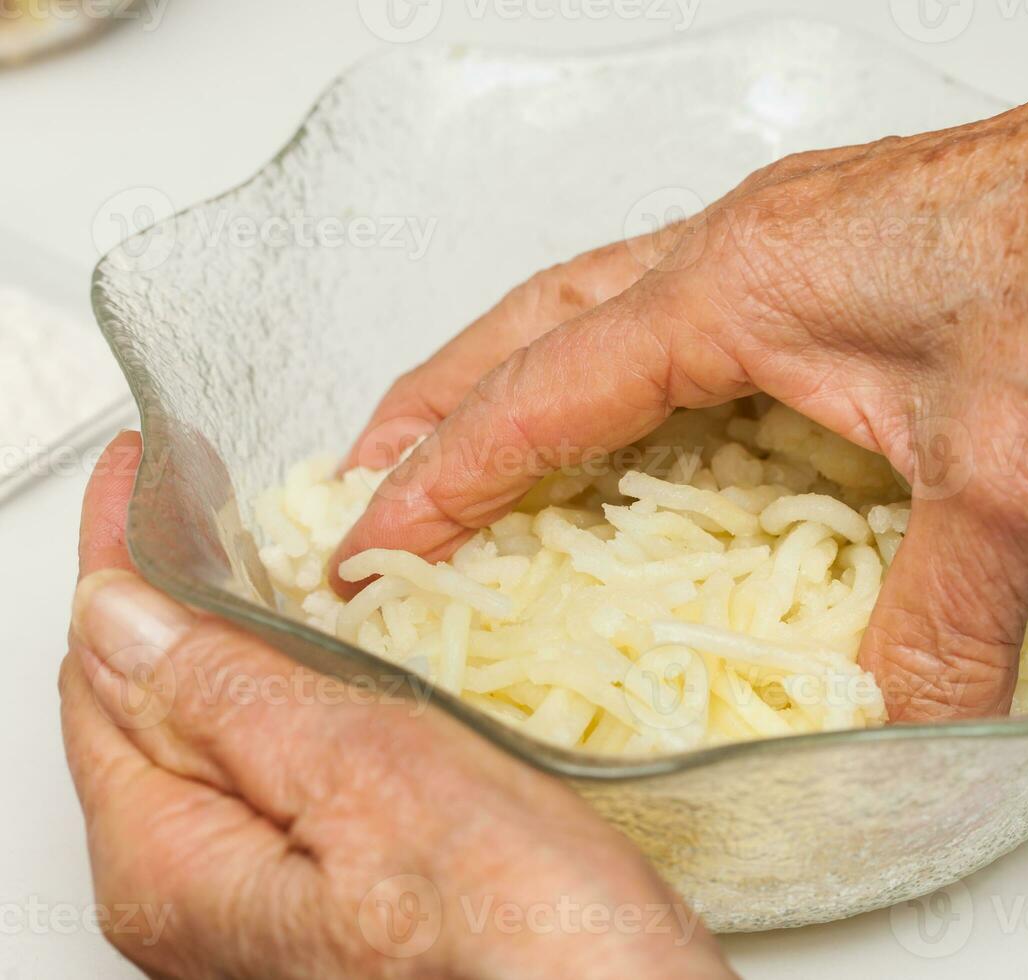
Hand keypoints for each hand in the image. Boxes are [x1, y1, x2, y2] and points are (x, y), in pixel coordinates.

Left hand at [61, 433, 735, 978]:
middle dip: (165, 596)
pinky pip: (269, 776)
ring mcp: (260, 908)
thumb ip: (234, 695)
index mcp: (178, 867)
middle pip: (140, 713)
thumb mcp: (372, 778)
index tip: (140, 472)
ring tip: (258, 554)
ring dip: (229, 639)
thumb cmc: (522, 934)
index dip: (118, 559)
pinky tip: (327, 657)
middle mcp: (197, 901)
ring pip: (209, 740)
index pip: (102, 677)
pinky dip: (284, 695)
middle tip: (200, 497)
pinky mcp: (328, 901)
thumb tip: (124, 612)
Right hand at [330, 31, 1027, 720]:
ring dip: (537, 368)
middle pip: (547, 317)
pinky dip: (644, 364)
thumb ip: (935, 621)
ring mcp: (809, 233)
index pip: (546, 390)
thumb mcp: (1008, 483)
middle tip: (375, 464)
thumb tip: (901, 721)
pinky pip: (706, 306)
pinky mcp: (864, 249)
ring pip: (620, 299)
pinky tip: (668, 411)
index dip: (448, 473)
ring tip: (484, 431)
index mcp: (742, 281)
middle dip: (446, 395)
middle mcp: (757, 240)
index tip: (376, 536)